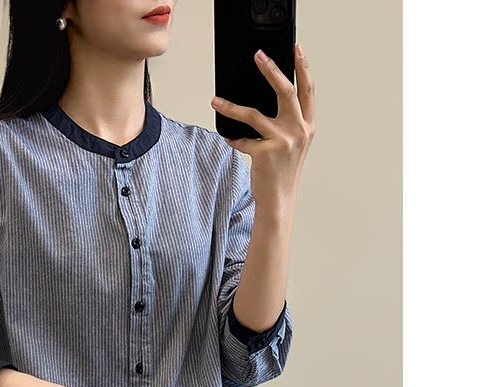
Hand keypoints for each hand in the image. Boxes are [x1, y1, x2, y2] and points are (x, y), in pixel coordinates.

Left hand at [210, 43, 315, 206]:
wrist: (279, 200)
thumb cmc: (282, 172)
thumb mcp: (292, 145)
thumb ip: (286, 123)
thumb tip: (264, 101)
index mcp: (307, 126)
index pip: (307, 90)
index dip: (302, 68)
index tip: (296, 49)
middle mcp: (298, 131)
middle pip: (286, 91)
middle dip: (271, 70)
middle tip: (258, 55)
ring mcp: (283, 141)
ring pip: (253, 114)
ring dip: (231, 107)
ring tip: (216, 101)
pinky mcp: (265, 152)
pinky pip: (242, 139)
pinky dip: (233, 138)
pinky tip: (228, 138)